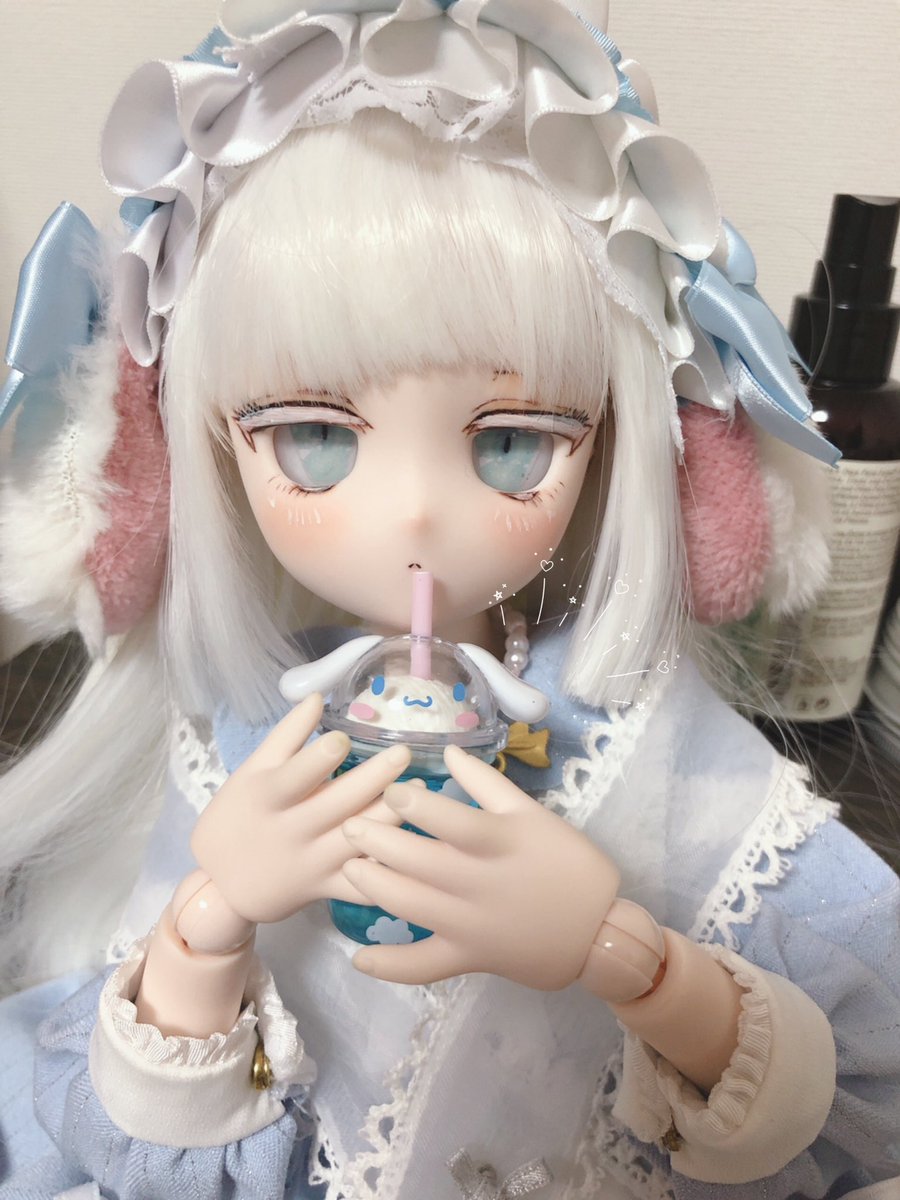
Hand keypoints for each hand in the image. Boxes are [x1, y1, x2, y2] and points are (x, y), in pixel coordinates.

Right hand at [191, 694, 410, 923]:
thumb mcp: (251, 771)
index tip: (343, 737)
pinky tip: (415, 848)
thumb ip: (287, 734)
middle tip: (404, 752)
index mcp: (268, 797)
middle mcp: (291, 831)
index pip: (294, 777)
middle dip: (374, 778)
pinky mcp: (325, 889)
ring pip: (357, 842)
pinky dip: (387, 873)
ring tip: (420, 790)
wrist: (218, 884)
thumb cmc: (238, 815)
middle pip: (337, 804)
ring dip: (391, 818)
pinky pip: (360, 886)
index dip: (318, 758)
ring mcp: (310, 863)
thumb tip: (318, 696)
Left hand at [341, 744, 619, 988]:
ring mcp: (470, 924)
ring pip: (410, 906)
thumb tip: (448, 750)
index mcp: (498, 843)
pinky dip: (390, 967)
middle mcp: (478, 883)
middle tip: (349, 825)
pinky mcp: (468, 957)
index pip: (450, 820)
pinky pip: (423, 967)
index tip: (391, 789)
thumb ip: (486, 782)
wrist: (598, 931)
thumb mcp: (533, 813)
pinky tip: (359, 958)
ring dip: (373, 887)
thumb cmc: (567, 862)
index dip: (414, 803)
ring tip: (348, 867)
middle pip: (417, 861)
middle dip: (377, 841)